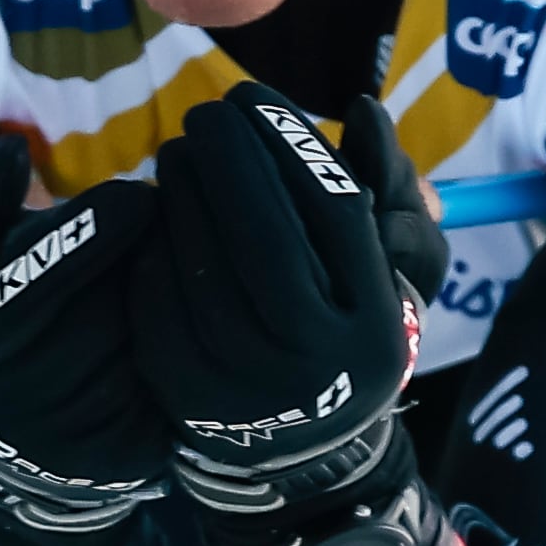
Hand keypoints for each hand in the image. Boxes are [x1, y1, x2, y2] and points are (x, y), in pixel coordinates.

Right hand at [0, 139, 171, 545]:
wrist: (14, 461)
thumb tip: (12, 151)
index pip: (25, 284)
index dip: (83, 234)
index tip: (134, 192)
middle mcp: (16, 409)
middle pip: (98, 308)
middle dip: (138, 258)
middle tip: (165, 220)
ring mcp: (77, 442)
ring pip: (144, 339)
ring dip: (169, 291)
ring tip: (174, 263)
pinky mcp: (133, 454)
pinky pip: (176, 375)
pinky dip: (188, 336)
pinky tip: (189, 313)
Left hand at [131, 88, 448, 545]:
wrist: (302, 448)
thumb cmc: (346, 327)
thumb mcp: (392, 268)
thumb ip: (388, 184)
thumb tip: (361, 110)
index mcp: (376, 320)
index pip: (334, 204)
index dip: (287, 137)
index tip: (252, 97)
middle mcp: (319, 358)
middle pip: (266, 232)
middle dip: (229, 156)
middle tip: (206, 116)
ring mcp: (249, 384)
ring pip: (204, 262)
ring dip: (182, 191)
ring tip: (178, 155)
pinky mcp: (186, 394)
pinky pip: (159, 299)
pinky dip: (153, 244)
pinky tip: (156, 211)